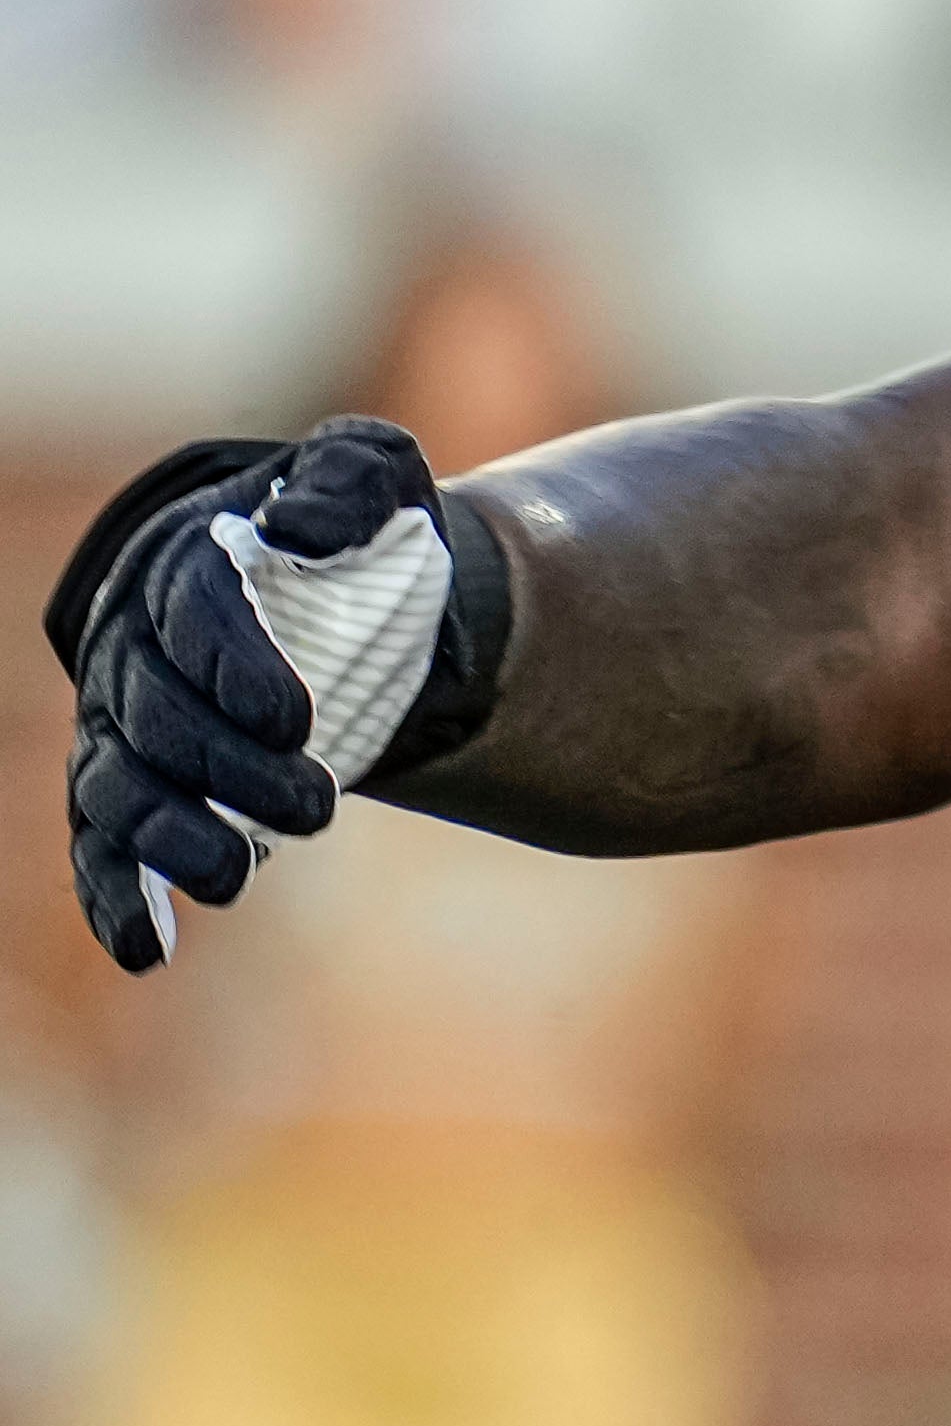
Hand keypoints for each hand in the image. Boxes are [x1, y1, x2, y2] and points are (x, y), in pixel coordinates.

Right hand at [49, 419, 458, 972]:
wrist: (348, 586)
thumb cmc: (358, 526)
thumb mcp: (373, 472)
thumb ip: (349, 479)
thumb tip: (301, 525)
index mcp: (186, 567)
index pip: (193, 615)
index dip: (234, 666)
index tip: (297, 719)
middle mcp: (135, 647)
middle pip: (156, 712)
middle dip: (226, 767)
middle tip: (322, 806)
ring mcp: (126, 722)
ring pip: (116, 786)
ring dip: (168, 837)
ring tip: (236, 878)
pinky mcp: (137, 785)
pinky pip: (102, 846)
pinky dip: (114, 898)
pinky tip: (143, 953)